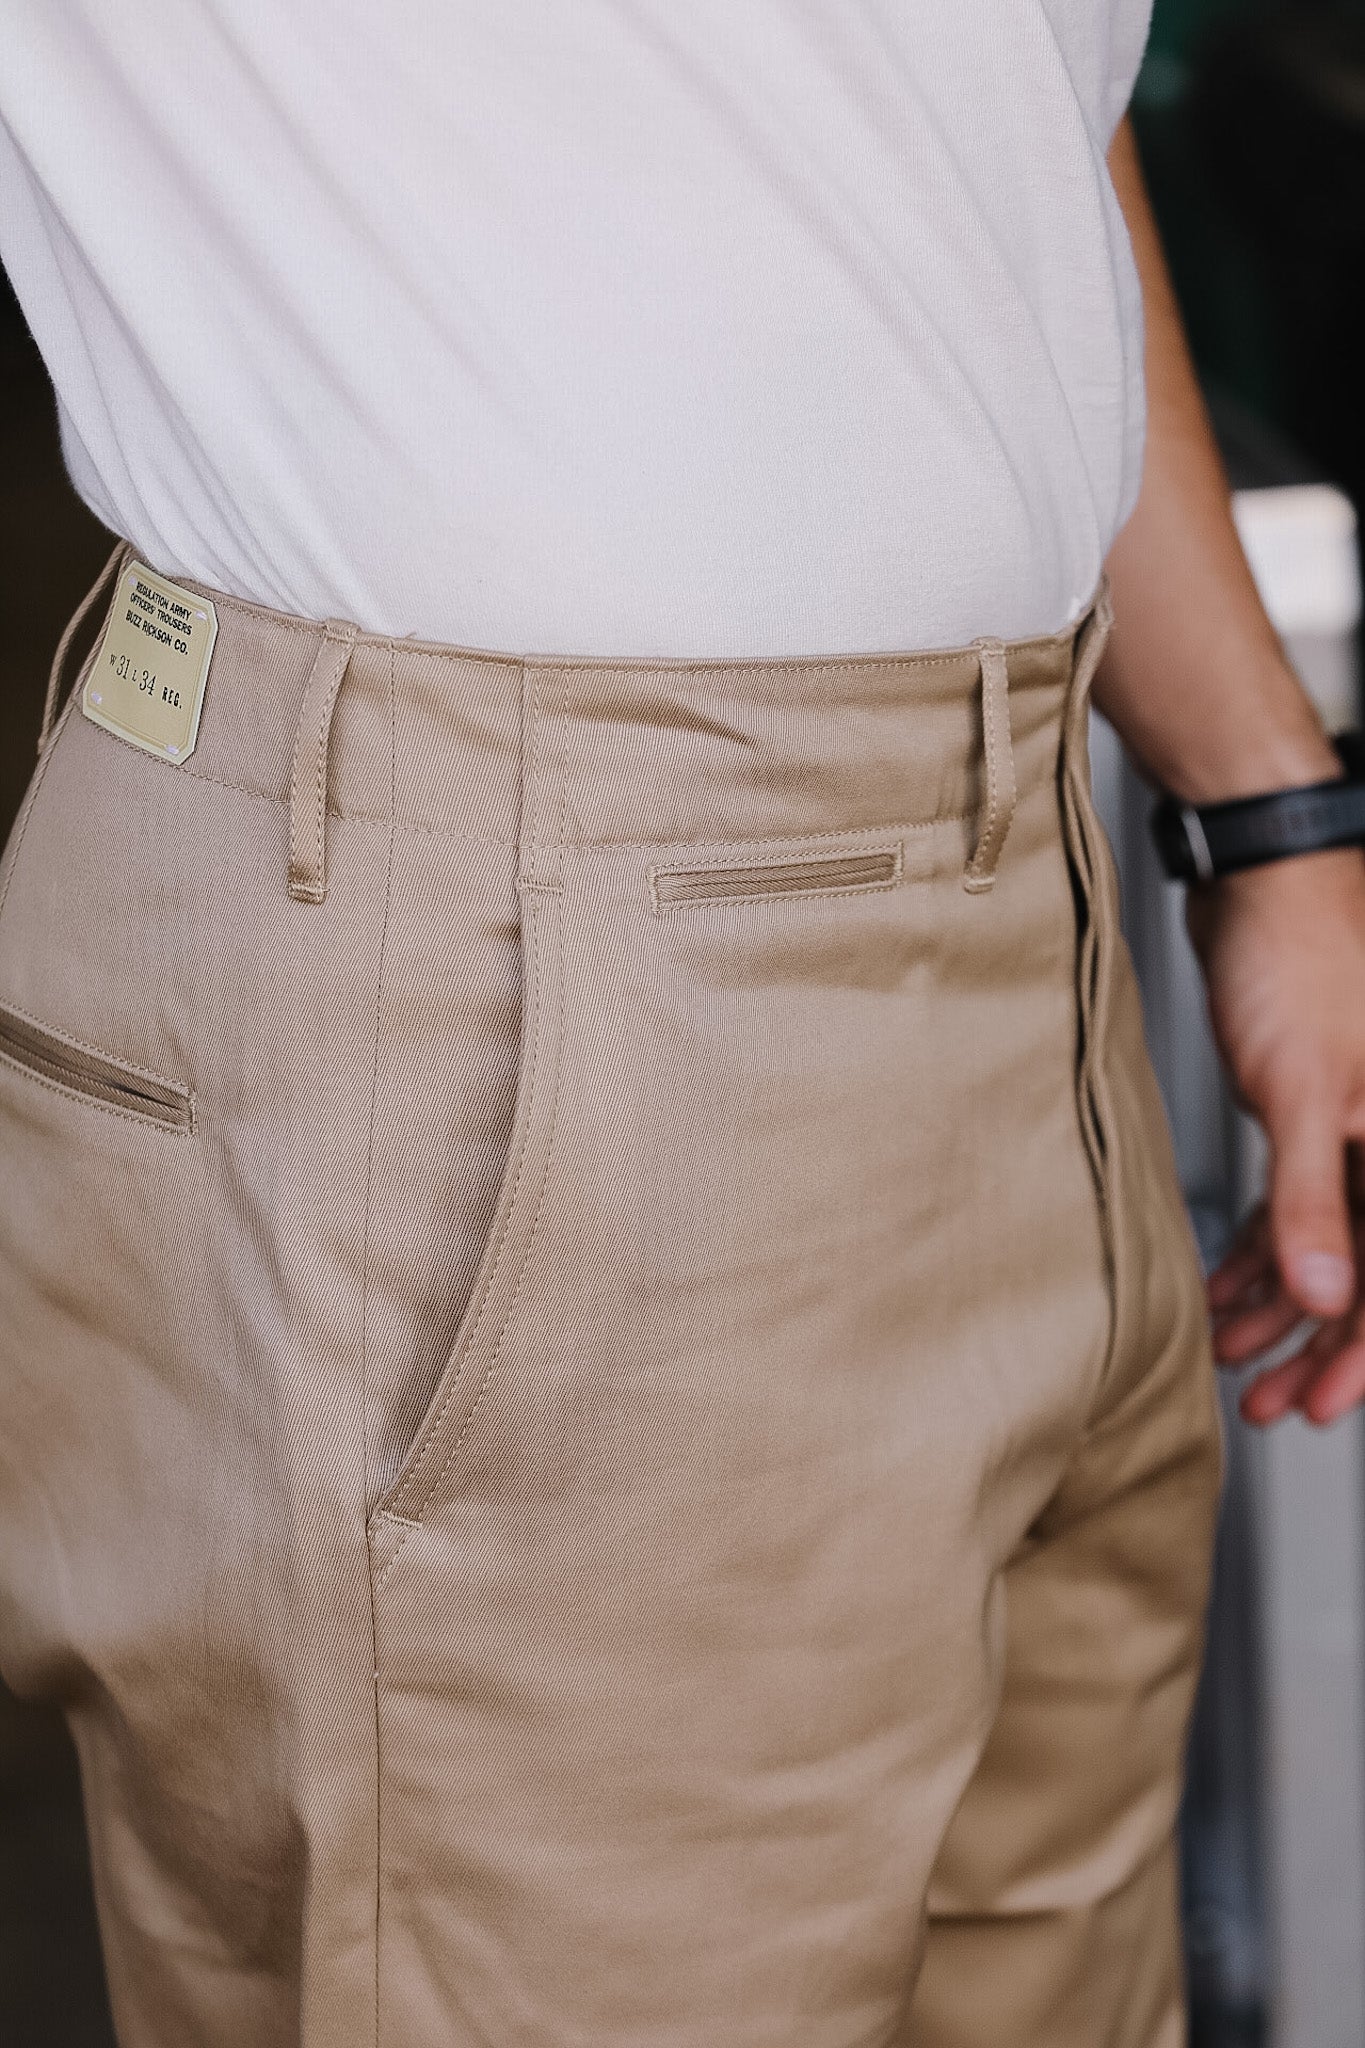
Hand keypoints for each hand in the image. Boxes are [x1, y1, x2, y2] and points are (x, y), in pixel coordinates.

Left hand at [1189, 847, 1364, 1424]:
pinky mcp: (1311, 1107)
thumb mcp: (1305, 1091)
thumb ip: (1314, 1200)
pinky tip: (1220, 1289)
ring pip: (1329, 1242)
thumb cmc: (1297, 956)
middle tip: (1265, 1398)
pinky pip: (1296, 1201)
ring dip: (1277, 1302)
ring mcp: (1358, 1125)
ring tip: (1228, 1352)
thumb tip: (1328, 1293)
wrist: (1261, 872)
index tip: (1318, 1404)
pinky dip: (1259, 1248)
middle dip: (1312, 1342)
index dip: (1361, 1353)